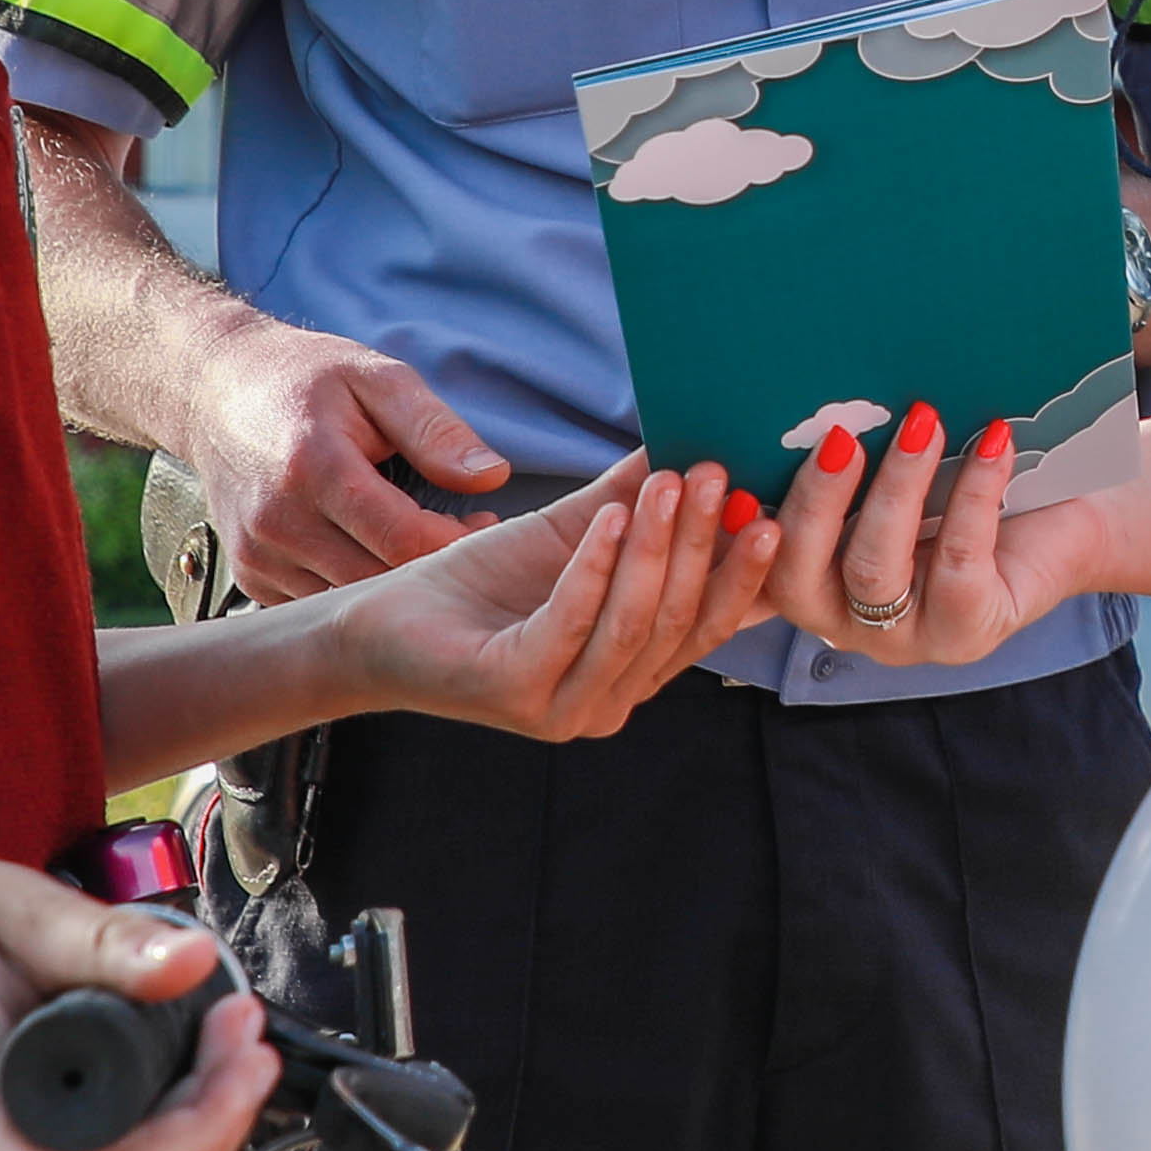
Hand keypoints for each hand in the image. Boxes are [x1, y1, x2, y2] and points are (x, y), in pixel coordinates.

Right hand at [168, 311, 508, 599]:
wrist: (215, 391)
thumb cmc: (304, 379)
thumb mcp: (377, 379)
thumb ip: (435, 428)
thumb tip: (492, 476)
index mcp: (314, 467)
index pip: (404, 537)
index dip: (458, 541)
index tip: (485, 522)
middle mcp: (278, 520)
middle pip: (380, 578)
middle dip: (433, 566)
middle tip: (464, 535)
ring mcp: (258, 554)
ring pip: (350, 601)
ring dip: (396, 583)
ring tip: (421, 541)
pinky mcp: (249, 576)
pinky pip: (318, 604)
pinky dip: (354, 588)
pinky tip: (375, 553)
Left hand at [346, 462, 777, 739]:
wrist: (379, 624)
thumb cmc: (478, 583)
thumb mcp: (571, 533)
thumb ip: (633, 502)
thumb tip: (695, 443)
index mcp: (634, 672)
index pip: (709, 621)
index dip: (744, 566)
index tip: (771, 504)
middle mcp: (610, 702)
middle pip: (679, 619)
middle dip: (708, 545)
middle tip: (722, 477)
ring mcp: (564, 707)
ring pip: (633, 623)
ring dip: (659, 549)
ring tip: (671, 482)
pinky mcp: (515, 693)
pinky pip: (568, 624)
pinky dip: (593, 568)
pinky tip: (606, 517)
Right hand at [765, 404, 1125, 672]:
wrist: (1068, 525)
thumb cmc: (966, 488)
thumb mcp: (896, 473)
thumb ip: (846, 459)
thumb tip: (810, 402)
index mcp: (812, 584)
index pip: (753, 569)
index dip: (732, 537)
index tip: (729, 484)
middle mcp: (846, 623)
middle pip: (799, 574)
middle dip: (815, 499)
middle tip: (838, 434)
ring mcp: (905, 638)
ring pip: (874, 568)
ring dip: (896, 485)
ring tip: (922, 419)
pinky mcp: (967, 632)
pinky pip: (957, 559)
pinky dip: (973, 491)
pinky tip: (992, 441)